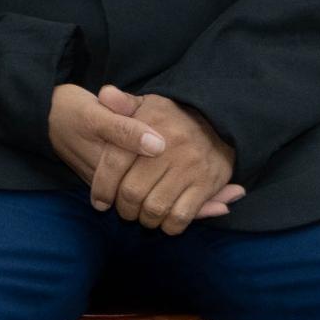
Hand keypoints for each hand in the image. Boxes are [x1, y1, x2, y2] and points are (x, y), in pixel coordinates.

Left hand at [96, 85, 240, 234]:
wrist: (220, 123)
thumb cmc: (173, 118)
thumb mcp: (148, 105)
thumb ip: (122, 104)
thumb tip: (105, 94)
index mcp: (149, 126)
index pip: (115, 161)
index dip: (102, 186)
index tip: (99, 201)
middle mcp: (168, 146)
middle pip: (132, 191)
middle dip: (123, 208)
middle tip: (123, 211)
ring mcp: (189, 167)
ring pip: (154, 207)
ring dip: (144, 219)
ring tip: (142, 216)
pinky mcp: (206, 185)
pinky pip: (180, 216)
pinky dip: (169, 225)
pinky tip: (164, 221)